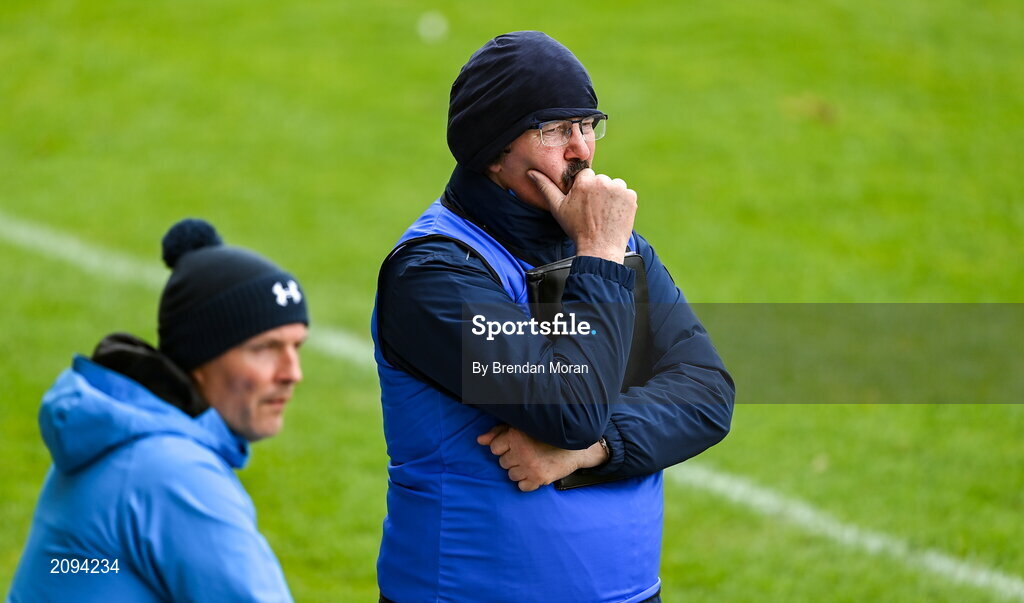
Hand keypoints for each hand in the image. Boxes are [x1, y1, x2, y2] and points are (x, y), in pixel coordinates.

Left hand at [477, 424, 609, 491]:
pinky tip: (536, 471)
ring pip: (511, 475)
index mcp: (516, 435)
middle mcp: (522, 451)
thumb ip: (499, 433)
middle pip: (502, 463)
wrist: (575, 448)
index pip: (495, 448)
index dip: (505, 447)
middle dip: (512, 458)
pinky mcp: (539, 479)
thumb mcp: (523, 428)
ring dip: (519, 470)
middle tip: (528, 452)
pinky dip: (528, 482)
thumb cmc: (547, 435)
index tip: (517, 445)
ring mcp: (530, 467)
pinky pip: (521, 487)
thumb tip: (480, 440)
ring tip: (533, 461)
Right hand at [528, 168, 636, 263]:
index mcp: (585, 181)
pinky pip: (626, 194)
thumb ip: (546, 187)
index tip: (584, 202)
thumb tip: (532, 173)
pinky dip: (621, 202)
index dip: (584, 189)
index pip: (585, 175)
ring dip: (610, 195)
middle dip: (598, 191)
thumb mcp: (558, 208)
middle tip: (593, 211)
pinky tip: (613, 214)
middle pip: (600, 180)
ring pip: (614, 186)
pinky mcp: (630, 197)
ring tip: (603, 213)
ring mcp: (619, 189)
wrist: (599, 248)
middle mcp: (603, 181)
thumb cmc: (577, 229)